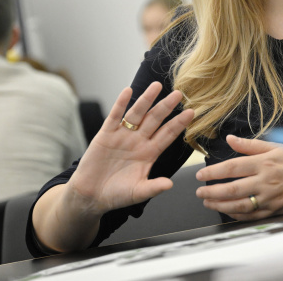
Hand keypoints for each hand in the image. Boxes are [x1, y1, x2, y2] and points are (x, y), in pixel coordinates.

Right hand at [67, 82, 194, 215]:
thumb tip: (170, 184)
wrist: (91, 196)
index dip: (178, 124)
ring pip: (137, 114)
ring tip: (157, 86)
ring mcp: (123, 136)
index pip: (167, 135)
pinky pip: (115, 116)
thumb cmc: (116, 194)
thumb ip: (153, 187)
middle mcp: (138, 141)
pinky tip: (128, 91)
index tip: (191, 113)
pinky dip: (121, 104)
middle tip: (179, 94)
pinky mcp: (105, 135)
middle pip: (155, 120)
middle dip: (166, 107)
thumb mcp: (138, 192)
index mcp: (149, 153)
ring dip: (147, 99)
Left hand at [196, 135, 282, 220]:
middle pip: (231, 188)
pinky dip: (236, 215)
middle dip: (211, 191)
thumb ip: (251, 145)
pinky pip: (251, 216)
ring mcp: (271, 198)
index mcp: (266, 162)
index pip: (232, 167)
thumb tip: (230, 140)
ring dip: (219, 205)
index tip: (200, 174)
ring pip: (238, 205)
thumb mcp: (278, 147)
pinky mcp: (276, 210)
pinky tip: (227, 211)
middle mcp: (267, 180)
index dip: (213, 171)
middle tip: (199, 192)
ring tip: (207, 202)